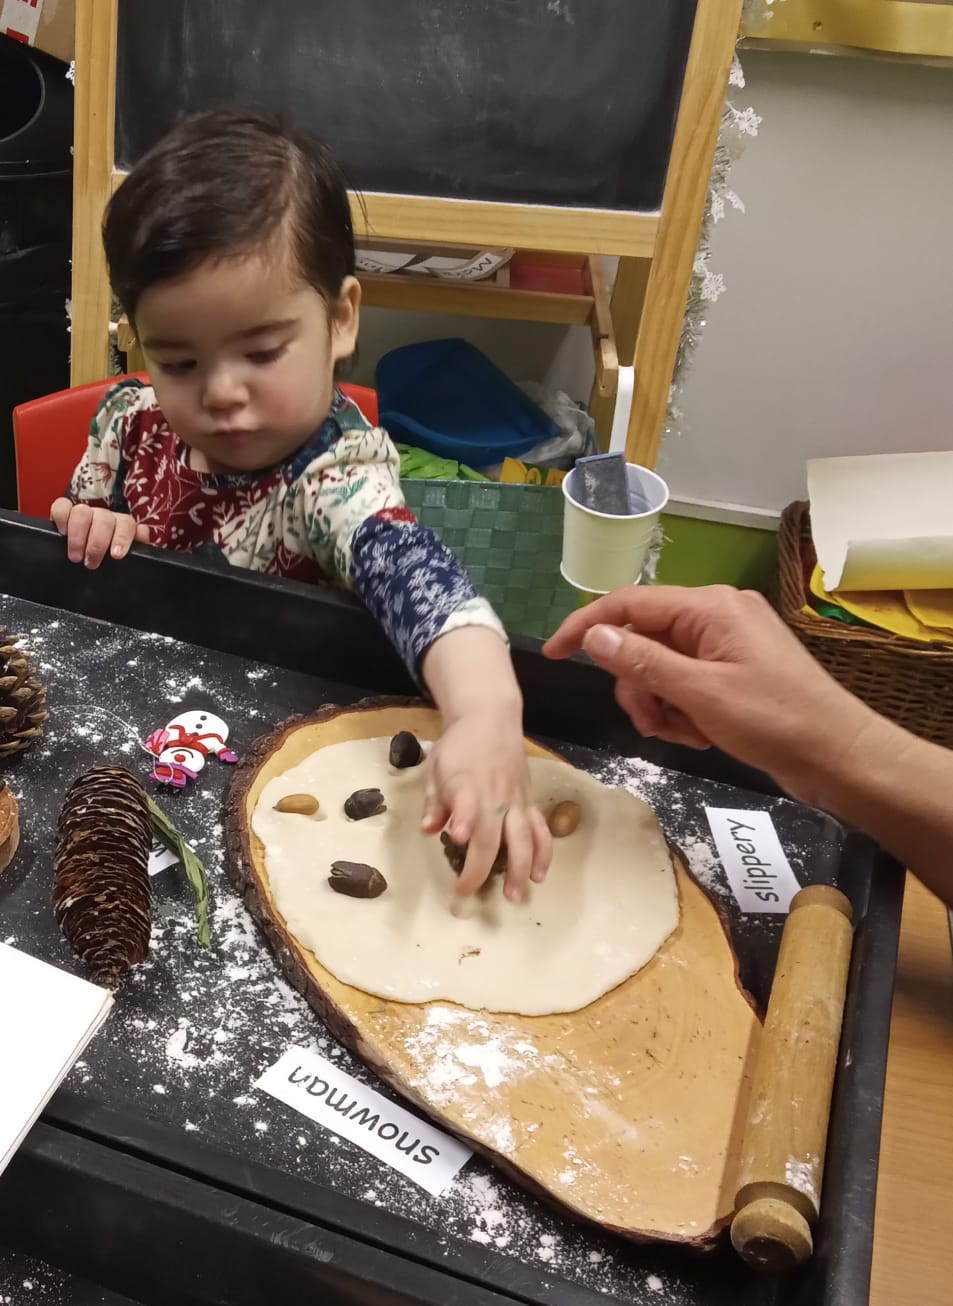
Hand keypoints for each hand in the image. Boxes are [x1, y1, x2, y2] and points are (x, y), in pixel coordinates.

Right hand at [51, 498, 149, 567]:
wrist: (87, 565)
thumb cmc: (109, 561)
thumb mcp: (127, 559)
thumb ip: (139, 546)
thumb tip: (143, 531)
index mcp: (122, 525)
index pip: (126, 524)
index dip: (122, 538)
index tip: (116, 555)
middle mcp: (104, 516)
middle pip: (103, 519)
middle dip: (97, 543)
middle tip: (91, 563)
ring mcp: (84, 513)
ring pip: (82, 512)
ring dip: (78, 535)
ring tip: (76, 557)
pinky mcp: (64, 513)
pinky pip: (62, 506)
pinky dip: (61, 517)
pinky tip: (62, 533)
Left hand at [421, 706, 551, 901]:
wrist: (491, 717)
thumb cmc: (459, 745)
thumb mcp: (436, 766)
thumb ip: (435, 800)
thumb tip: (429, 829)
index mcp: (467, 783)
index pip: (466, 803)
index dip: (463, 818)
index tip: (458, 838)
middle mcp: (494, 795)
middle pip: (493, 834)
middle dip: (482, 865)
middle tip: (469, 891)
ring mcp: (515, 800)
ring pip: (523, 837)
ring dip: (519, 867)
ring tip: (513, 895)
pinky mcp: (529, 802)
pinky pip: (540, 830)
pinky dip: (543, 853)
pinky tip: (538, 875)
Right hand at [543, 584, 873, 801]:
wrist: (838, 757)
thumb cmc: (775, 720)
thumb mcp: (701, 693)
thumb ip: (643, 662)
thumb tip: (595, 635)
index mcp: (709, 607)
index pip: (630, 604)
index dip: (586, 626)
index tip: (554, 653)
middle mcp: (716, 616)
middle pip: (643, 640)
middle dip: (637, 684)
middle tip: (651, 721)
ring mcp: (726, 645)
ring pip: (660, 668)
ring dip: (659, 704)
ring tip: (682, 733)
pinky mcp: (733, 673)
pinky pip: (684, 684)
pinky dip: (681, 711)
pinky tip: (700, 734)